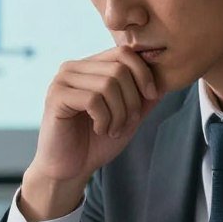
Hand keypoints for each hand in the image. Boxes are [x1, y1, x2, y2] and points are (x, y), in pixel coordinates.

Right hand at [21, 47, 161, 221]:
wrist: (69, 169)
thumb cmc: (96, 142)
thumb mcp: (128, 116)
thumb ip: (144, 97)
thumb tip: (166, 76)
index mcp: (89, 66)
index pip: (124, 52)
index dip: (144, 73)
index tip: (152, 97)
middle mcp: (73, 68)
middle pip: (119, 69)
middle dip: (132, 100)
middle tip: (127, 124)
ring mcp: (62, 80)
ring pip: (108, 84)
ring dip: (119, 113)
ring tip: (113, 130)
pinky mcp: (56, 97)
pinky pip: (93, 99)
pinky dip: (104, 119)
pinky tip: (99, 130)